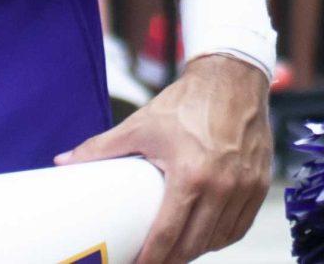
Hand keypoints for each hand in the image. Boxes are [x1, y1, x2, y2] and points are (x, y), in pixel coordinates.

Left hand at [60, 54, 271, 263]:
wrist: (232, 77)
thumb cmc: (186, 102)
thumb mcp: (141, 125)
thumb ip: (101, 148)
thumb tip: (63, 162)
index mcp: (191, 175)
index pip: (168, 237)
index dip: (149, 260)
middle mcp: (223, 185)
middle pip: (193, 246)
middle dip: (170, 260)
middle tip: (152, 260)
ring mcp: (245, 186)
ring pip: (219, 240)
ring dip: (196, 251)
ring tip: (175, 252)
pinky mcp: (260, 183)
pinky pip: (241, 226)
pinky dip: (222, 237)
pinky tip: (205, 237)